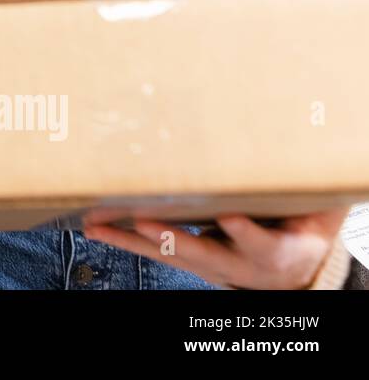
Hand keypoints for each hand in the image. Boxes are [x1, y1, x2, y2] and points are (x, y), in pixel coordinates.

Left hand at [83, 208, 348, 288]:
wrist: (292, 272)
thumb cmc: (303, 230)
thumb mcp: (317, 214)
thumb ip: (310, 190)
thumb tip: (312, 140)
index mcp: (276, 250)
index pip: (260, 241)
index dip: (245, 231)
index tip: (232, 216)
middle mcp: (238, 264)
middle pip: (203, 253)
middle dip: (173, 239)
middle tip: (145, 224)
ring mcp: (209, 265)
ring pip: (168, 255)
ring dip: (130, 240)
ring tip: (98, 226)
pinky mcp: (187, 261)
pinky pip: (152, 252)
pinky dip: (122, 239)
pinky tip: (94, 228)